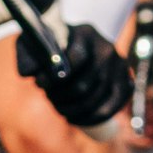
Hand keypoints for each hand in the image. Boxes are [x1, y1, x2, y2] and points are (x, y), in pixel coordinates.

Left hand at [16, 24, 132, 129]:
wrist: (71, 41)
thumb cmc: (47, 45)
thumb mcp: (32, 44)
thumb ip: (27, 57)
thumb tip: (29, 74)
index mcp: (85, 33)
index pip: (74, 59)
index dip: (54, 78)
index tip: (39, 84)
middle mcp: (106, 47)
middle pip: (84, 85)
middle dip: (61, 97)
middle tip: (49, 96)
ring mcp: (119, 64)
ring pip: (96, 99)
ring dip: (73, 109)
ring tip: (59, 107)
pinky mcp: (126, 81)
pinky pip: (112, 107)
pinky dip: (91, 118)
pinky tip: (74, 119)